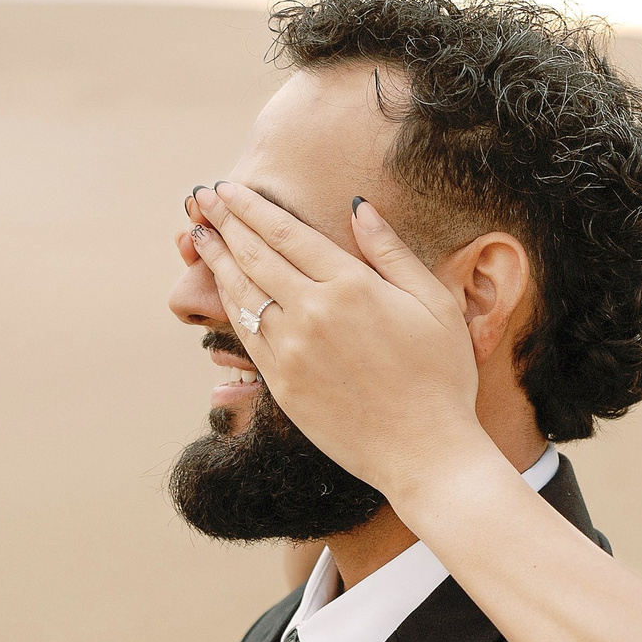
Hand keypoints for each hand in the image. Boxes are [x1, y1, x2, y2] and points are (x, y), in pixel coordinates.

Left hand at [187, 182, 489, 500]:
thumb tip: (359, 207)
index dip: (251, 208)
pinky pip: (245, 333)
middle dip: (224, 222)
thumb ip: (392, 252)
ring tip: (200, 235)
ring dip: (217, 259)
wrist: (426, 452)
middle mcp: (313, 312)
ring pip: (242, 292)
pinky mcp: (281, 384)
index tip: (227, 189)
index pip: (286, 233)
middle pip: (255, 255)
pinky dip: (229, 303)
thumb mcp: (433, 303)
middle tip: (202, 199)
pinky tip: (224, 287)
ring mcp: (291, 350)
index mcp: (352, 286)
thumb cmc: (442, 376)